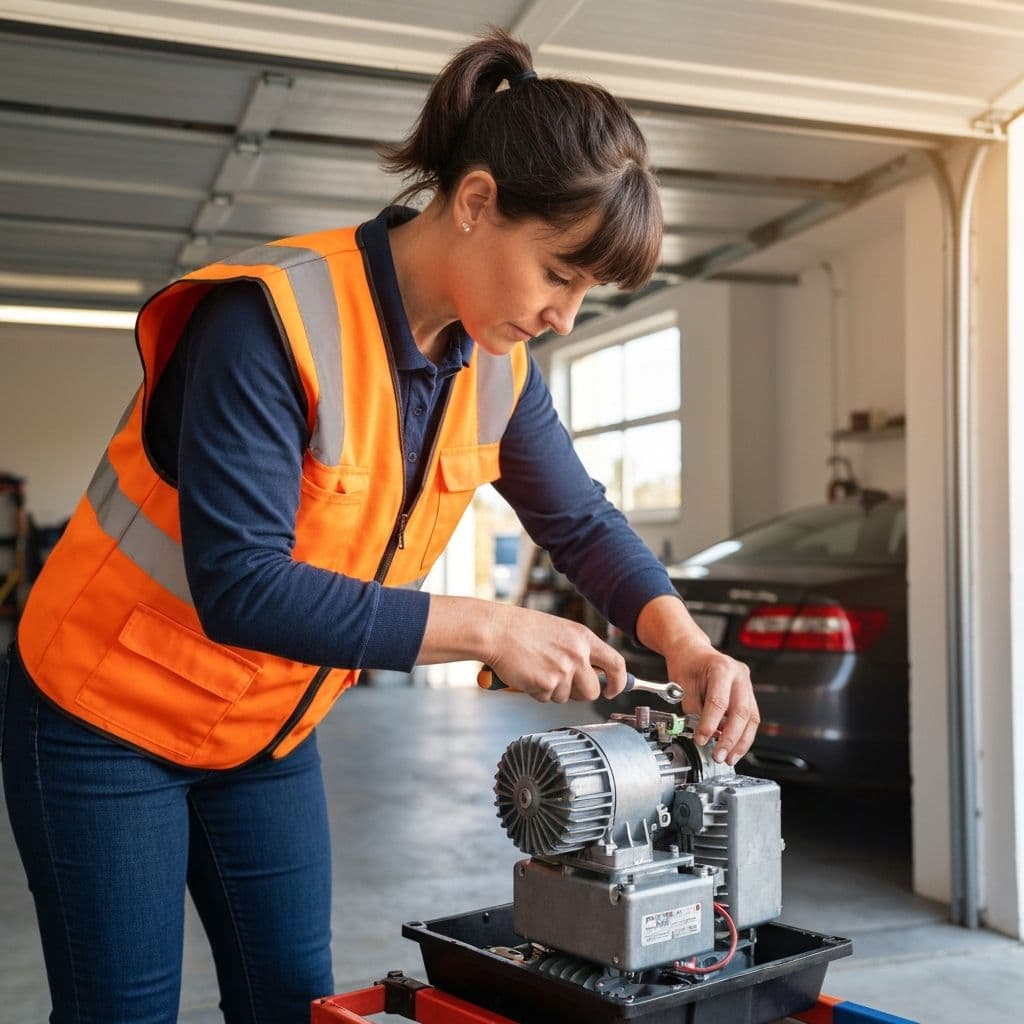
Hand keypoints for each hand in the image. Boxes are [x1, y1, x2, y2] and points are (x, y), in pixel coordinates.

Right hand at [486, 603, 627, 703]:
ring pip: (567, 697)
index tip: (611, 690)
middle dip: (578, 693)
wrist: (496, 630)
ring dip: (553, 691)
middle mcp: (577, 654)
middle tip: (561, 683)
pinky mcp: (545, 684)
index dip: (618, 682)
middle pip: (592, 692)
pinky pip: (546, 698)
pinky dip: (536, 691)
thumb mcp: (560, 631)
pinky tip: (527, 673)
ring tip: (537, 669)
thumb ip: (579, 650)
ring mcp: (562, 670)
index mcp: (583, 638)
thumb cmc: (523, 629)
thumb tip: (593, 673)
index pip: (616, 664)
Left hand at [636, 595, 758, 764]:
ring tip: (729, 757)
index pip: (719, 701)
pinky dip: (743, 734)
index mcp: (721, 667)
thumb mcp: (682, 685)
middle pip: (741, 711)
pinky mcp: (748, 693)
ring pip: (751, 717)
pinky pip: (750, 717)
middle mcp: (739, 674)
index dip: (710, 724)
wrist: (691, 649)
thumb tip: (704, 735)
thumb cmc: (686, 662)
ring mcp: (746, 683)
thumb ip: (694, 710)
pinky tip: (734, 747)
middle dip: (730, 738)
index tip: (701, 739)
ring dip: (741, 742)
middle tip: (719, 755)